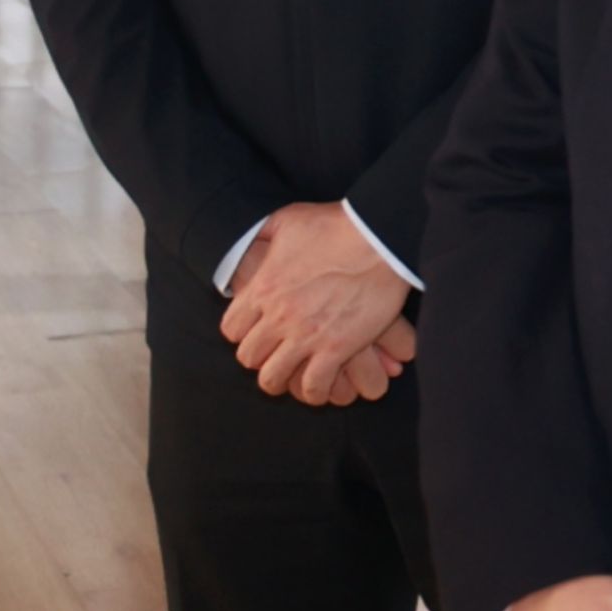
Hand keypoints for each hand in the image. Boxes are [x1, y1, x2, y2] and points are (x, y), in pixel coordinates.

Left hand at [222, 204, 413, 403]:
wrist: (380, 237)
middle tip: (277, 353)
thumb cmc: (337, 224)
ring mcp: (306, 336)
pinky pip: (313, 386)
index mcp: (262, 288)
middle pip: (249, 358)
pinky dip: (315, 391)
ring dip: (282, 379)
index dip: (243, 334)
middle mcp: (278, 316)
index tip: (258, 331)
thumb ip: (263, 232)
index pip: (231, 330)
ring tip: (295, 374)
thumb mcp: (287, 219)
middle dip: (260, 358)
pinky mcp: (337, 349)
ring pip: (273, 378)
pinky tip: (322, 383)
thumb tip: (255, 238)